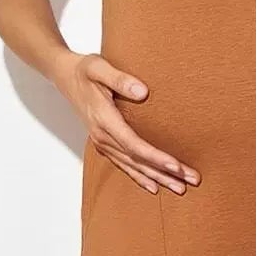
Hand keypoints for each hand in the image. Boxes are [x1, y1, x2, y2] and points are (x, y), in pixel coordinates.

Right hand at [67, 54, 198, 194]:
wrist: (65, 77)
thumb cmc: (84, 70)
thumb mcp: (99, 67)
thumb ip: (120, 79)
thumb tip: (143, 92)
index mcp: (103, 119)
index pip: (133, 145)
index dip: (155, 157)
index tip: (176, 166)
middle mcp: (102, 136)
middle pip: (137, 161)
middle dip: (164, 173)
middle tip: (190, 181)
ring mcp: (102, 142)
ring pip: (132, 166)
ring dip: (157, 178)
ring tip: (180, 189)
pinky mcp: (104, 143)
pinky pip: (124, 164)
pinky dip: (139, 177)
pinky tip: (154, 186)